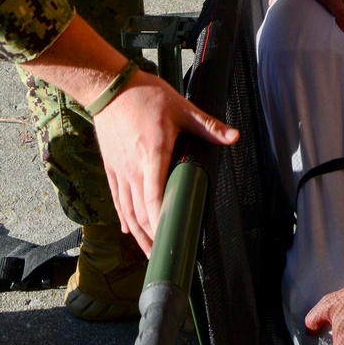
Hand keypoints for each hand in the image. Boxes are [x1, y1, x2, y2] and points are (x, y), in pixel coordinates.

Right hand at [92, 70, 236, 254]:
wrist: (109, 87)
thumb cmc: (144, 95)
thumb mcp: (181, 108)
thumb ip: (208, 126)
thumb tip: (234, 136)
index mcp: (153, 154)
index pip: (154, 198)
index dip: (161, 222)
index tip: (171, 240)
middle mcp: (134, 168)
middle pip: (141, 213)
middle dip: (153, 238)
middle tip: (166, 257)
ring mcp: (120, 170)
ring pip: (128, 210)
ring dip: (139, 234)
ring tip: (150, 252)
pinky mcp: (111, 167)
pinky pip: (117, 199)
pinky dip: (124, 217)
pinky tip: (129, 230)